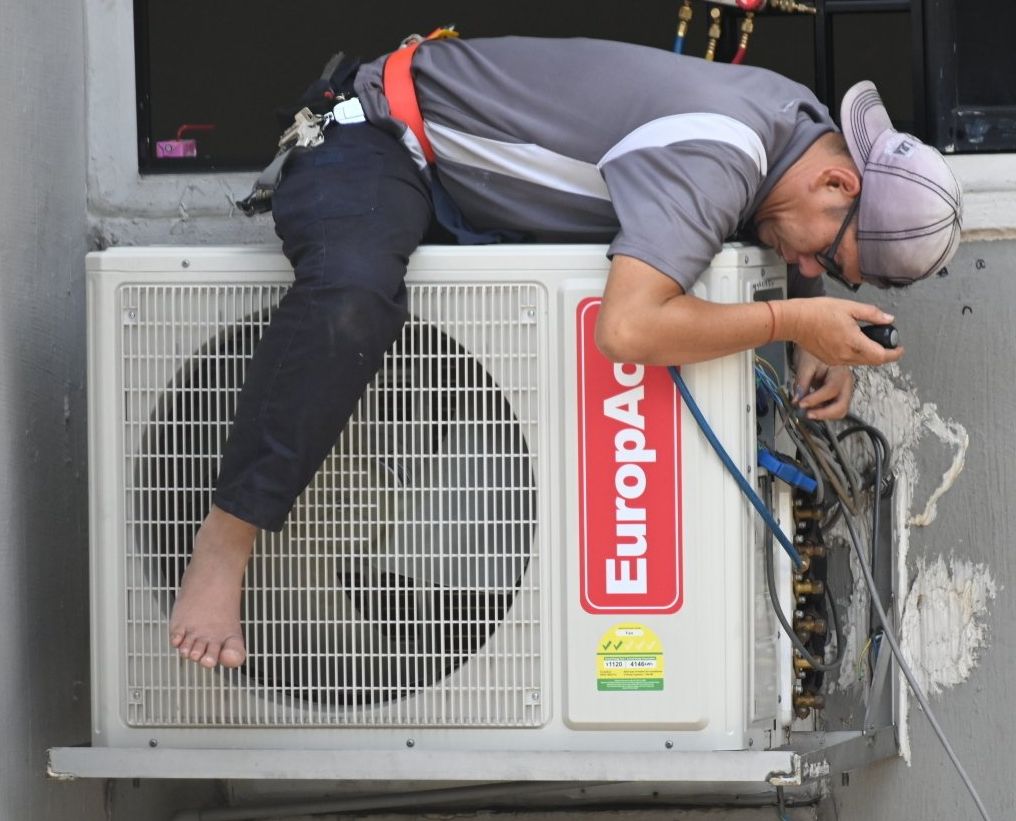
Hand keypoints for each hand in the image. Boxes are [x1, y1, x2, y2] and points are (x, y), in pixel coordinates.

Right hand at [781, 297, 904, 366]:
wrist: (794, 321)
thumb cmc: (817, 312)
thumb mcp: (849, 307)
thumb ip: (872, 314)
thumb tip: (888, 319)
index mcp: (853, 342)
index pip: (881, 355)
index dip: (894, 354)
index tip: (900, 349)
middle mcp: (846, 355)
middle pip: (873, 361)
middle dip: (883, 354)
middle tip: (887, 341)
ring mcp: (836, 360)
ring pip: (861, 362)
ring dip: (869, 355)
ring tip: (869, 340)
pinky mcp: (828, 360)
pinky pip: (848, 361)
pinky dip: (856, 354)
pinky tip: (852, 342)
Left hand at [792, 347, 853, 419]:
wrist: (820, 345)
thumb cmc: (813, 352)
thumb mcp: (805, 365)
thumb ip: (801, 383)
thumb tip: (796, 400)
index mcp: (840, 372)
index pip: (831, 390)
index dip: (815, 399)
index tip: (801, 404)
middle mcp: (846, 383)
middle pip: (842, 406)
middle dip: (824, 414)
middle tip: (807, 414)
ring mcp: (844, 390)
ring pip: (840, 410)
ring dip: (823, 414)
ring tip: (807, 411)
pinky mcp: (838, 394)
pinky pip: (833, 408)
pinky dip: (823, 411)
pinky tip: (811, 407)